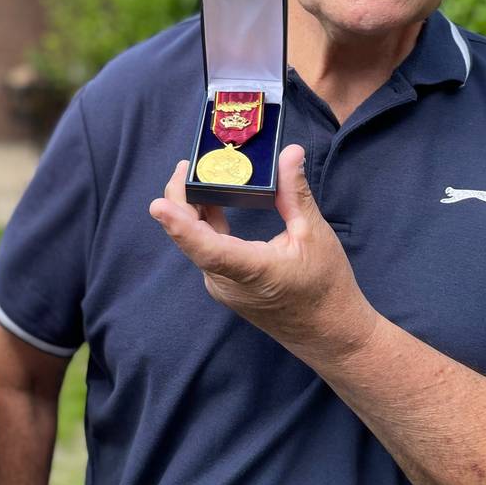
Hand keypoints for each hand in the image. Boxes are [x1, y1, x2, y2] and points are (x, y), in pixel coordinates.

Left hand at [148, 145, 378, 362]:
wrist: (326, 332)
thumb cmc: (325, 287)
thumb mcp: (314, 235)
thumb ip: (295, 193)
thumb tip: (290, 152)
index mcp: (253, 271)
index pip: (208, 249)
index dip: (181, 226)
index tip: (159, 206)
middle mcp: (228, 282)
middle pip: (193, 239)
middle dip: (181, 200)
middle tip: (186, 164)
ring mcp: (222, 285)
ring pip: (196, 244)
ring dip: (191, 210)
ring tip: (194, 173)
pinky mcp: (224, 284)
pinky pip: (205, 250)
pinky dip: (203, 224)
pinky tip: (207, 199)